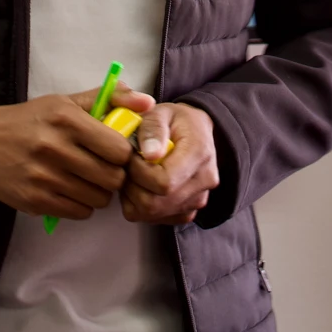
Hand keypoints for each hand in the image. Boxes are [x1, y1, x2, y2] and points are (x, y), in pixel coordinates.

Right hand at [0, 82, 154, 219]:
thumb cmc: (31, 119)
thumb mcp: (66, 101)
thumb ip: (110, 98)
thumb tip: (148, 102)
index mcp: (66, 119)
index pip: (119, 149)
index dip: (123, 154)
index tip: (114, 152)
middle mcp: (55, 147)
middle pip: (112, 178)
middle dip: (113, 175)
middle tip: (102, 168)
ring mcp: (44, 177)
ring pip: (98, 199)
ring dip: (98, 192)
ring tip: (85, 179)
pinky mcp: (35, 201)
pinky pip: (79, 212)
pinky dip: (81, 204)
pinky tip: (70, 190)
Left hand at [121, 103, 217, 225]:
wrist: (197, 132)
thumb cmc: (177, 121)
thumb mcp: (162, 112)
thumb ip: (153, 128)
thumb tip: (149, 154)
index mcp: (199, 154)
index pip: (164, 182)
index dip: (138, 172)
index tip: (131, 155)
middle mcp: (203, 182)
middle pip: (155, 204)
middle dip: (132, 186)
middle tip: (128, 166)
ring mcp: (197, 200)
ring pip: (152, 214)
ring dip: (133, 196)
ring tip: (134, 173)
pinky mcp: (187, 211)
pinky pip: (155, 220)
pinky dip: (141, 206)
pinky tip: (143, 185)